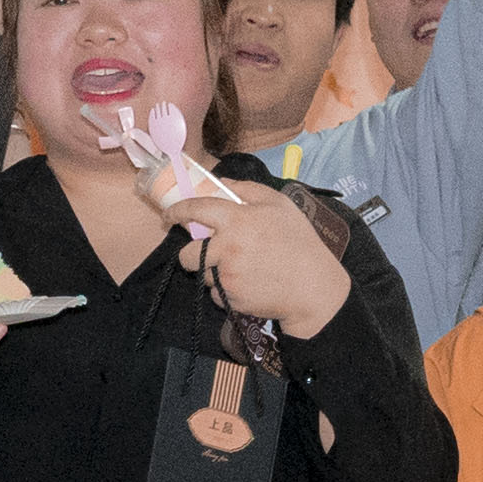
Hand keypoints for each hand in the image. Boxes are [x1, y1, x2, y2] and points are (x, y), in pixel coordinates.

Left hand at [177, 181, 353, 336]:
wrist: (313, 288)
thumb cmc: (299, 242)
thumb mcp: (280, 204)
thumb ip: (248, 189)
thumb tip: (222, 182)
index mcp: (237, 219)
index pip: (195, 210)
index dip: (177, 211)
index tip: (169, 216)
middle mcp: (227, 248)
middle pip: (187, 254)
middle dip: (191, 254)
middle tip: (207, 253)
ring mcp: (227, 276)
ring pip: (203, 275)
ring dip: (214, 272)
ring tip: (242, 269)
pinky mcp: (231, 298)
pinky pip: (217, 294)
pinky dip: (227, 290)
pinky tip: (249, 284)